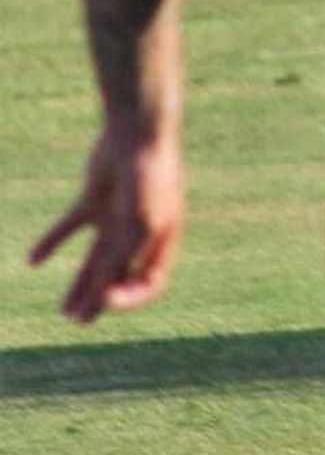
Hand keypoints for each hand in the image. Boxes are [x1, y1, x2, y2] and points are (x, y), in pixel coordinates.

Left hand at [29, 129, 184, 323]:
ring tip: (65, 310)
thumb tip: (107, 288)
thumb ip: (126, 255)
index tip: (106, 297)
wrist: (136, 133)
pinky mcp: (93, 200)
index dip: (130, 297)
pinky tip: (32, 261)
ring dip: (80, 284)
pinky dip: (51, 244)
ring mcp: (115, 216)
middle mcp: (139, 232)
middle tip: (78, 321)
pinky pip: (70, 228)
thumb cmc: (149, 177)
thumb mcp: (142, 223)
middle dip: (100, 300)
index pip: (149, 282)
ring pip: (95, 259)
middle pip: (119, 275)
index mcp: (161, 240)